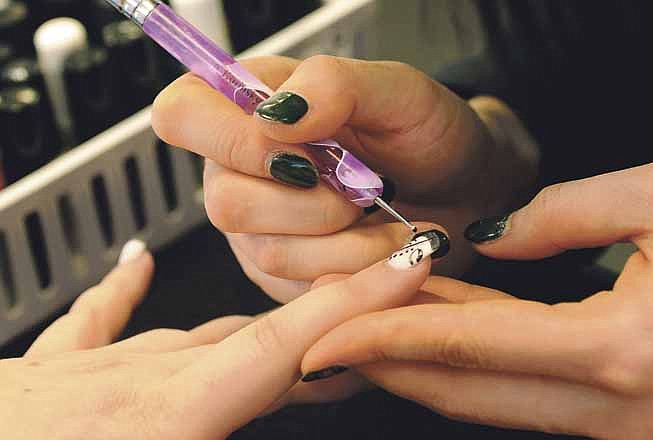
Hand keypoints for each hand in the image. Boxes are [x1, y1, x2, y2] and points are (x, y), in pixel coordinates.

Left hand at [0, 238, 433, 438]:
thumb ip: (221, 432)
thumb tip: (287, 407)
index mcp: (160, 422)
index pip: (282, 347)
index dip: (354, 304)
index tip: (404, 266)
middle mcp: (127, 384)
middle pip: (251, 340)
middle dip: (324, 326)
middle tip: (377, 321)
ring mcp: (78, 374)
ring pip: (191, 335)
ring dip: (253, 331)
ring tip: (300, 325)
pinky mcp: (37, 380)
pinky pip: (91, 323)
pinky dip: (121, 293)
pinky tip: (134, 263)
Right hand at [152, 55, 538, 302]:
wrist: (460, 189)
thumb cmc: (424, 132)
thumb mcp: (394, 89)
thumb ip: (334, 84)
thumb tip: (276, 113)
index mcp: (246, 106)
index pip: (180, 116)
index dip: (236, 140)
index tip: (306, 147)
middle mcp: (237, 169)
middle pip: (226, 202)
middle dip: (316, 202)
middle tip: (368, 185)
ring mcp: (257, 229)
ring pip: (269, 252)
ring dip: (347, 241)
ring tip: (388, 217)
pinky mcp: (284, 275)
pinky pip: (301, 291)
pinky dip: (356, 271)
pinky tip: (382, 245)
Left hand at [303, 160, 652, 438]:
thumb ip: (562, 215)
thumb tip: (489, 238)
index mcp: (624, 350)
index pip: (466, 345)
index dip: (383, 338)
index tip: (322, 335)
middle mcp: (621, 410)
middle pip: (464, 390)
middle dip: (386, 363)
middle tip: (326, 333)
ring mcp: (628, 429)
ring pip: (492, 402)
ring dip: (425, 366)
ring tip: (369, 327)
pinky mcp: (632, 422)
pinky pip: (528, 399)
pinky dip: (477, 370)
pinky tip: (445, 334)